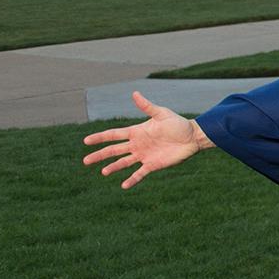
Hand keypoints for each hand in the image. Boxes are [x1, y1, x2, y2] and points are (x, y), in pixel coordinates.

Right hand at [82, 92, 212, 188]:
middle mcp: (137, 145)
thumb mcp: (161, 113)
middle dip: (100, 155)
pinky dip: (132, 179)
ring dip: (113, 167)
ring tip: (103, 172)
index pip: (114, 135)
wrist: (192, 136)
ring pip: (124, 163)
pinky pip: (140, 174)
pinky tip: (124, 185)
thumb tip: (134, 93)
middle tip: (85, 161)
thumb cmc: (177, 124)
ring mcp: (144, 155)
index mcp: (136, 132)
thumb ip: (146, 106)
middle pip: (114, 150)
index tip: (86, 141)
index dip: (100, 138)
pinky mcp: (153, 165)